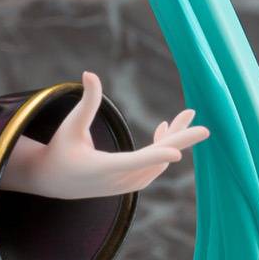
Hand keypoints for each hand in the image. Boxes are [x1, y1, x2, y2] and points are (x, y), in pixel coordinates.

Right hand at [4, 71, 209, 199]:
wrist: (53, 180)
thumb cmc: (60, 149)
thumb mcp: (71, 124)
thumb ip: (87, 101)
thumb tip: (89, 73)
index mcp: (100, 168)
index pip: (131, 162)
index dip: (154, 156)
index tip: (177, 154)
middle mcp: (116, 180)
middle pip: (154, 161)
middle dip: (180, 142)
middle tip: (205, 130)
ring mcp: (124, 186)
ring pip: (158, 163)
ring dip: (174, 140)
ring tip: (185, 116)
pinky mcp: (129, 185)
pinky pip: (154, 167)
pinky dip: (163, 149)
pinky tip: (167, 129)